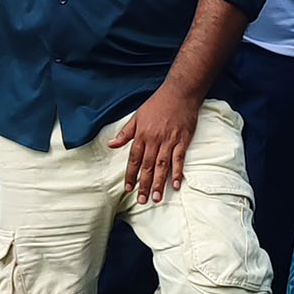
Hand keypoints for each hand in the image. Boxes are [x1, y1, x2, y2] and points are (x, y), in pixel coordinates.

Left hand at [106, 88, 201, 203]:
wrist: (179, 92)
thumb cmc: (158, 104)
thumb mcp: (137, 116)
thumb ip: (125, 133)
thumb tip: (111, 144)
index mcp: (141, 134)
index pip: (133, 159)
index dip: (131, 175)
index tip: (128, 189)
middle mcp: (154, 140)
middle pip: (147, 166)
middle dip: (144, 184)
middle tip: (142, 201)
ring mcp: (169, 141)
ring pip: (162, 165)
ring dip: (159, 183)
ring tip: (156, 198)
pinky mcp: (182, 140)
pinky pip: (179, 159)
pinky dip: (177, 172)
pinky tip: (175, 185)